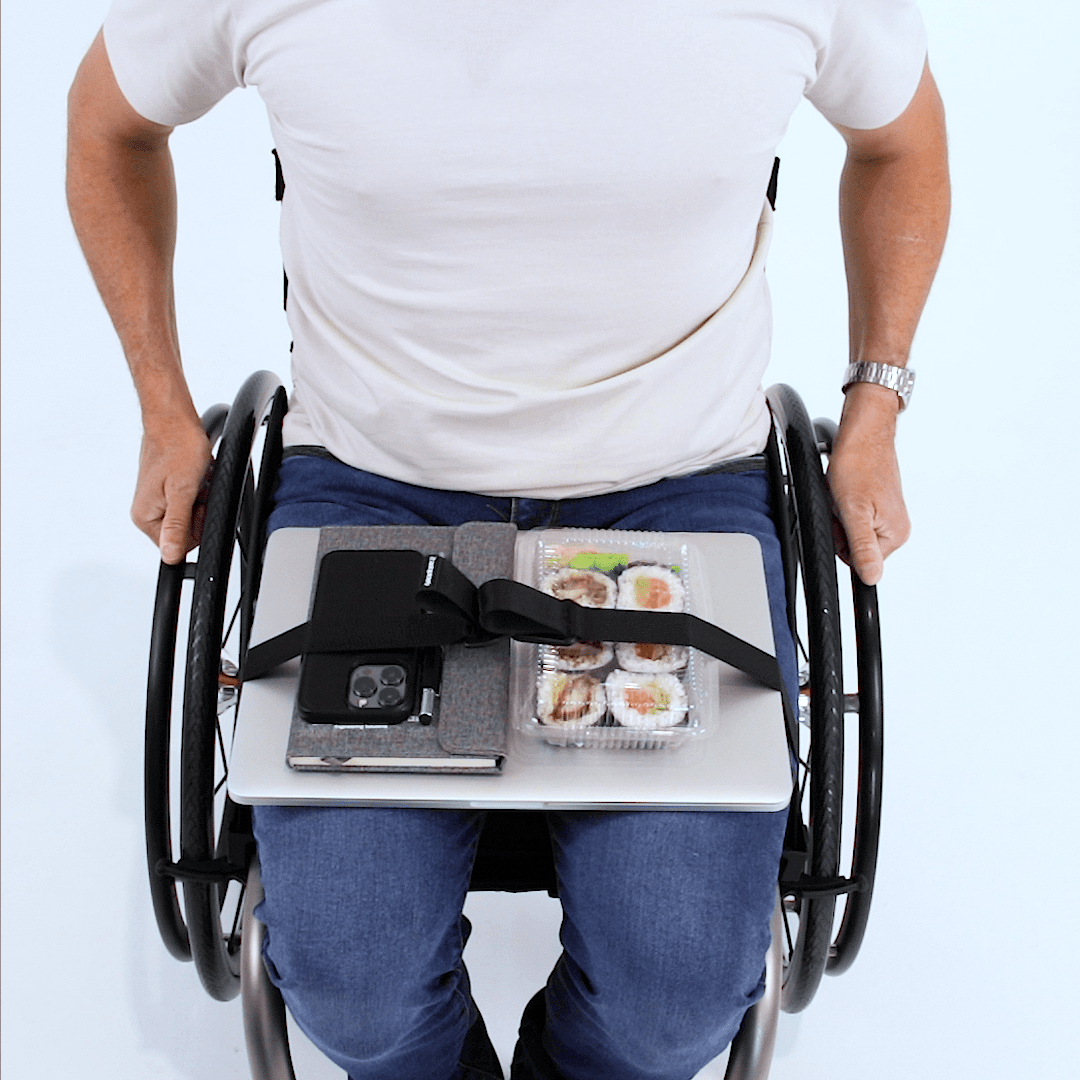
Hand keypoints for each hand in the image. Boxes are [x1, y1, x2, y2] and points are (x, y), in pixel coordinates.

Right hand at [132, 416, 213, 564]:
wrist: (174, 419)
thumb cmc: (178, 447)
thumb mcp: (182, 491)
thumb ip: (177, 527)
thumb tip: (170, 557)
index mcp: (145, 517)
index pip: (180, 545)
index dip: (196, 526)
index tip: (197, 503)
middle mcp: (147, 511)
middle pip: (187, 531)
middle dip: (200, 510)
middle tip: (198, 488)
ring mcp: (156, 500)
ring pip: (191, 514)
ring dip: (201, 498)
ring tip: (196, 478)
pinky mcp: (166, 489)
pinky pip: (190, 500)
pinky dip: (199, 489)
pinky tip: (197, 475)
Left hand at [825, 383, 909, 585]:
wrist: (863, 431)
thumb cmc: (858, 464)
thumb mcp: (853, 511)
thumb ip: (862, 547)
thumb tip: (872, 579)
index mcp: (895, 536)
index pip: (856, 561)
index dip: (841, 540)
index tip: (843, 517)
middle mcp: (896, 528)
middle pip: (853, 546)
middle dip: (839, 527)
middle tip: (841, 502)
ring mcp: (887, 516)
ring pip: (850, 530)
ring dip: (839, 514)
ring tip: (843, 493)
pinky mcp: (878, 504)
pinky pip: (851, 515)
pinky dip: (841, 504)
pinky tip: (844, 490)